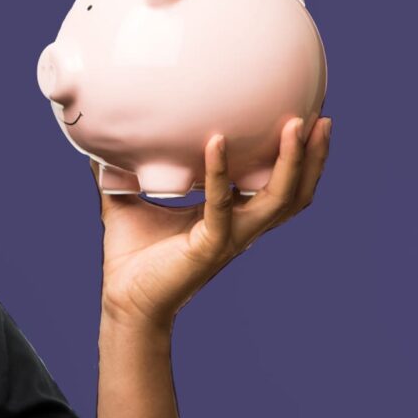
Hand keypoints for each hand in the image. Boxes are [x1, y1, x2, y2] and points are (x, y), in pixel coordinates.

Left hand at [92, 116, 331, 330]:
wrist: (123, 299)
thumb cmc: (130, 256)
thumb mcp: (127, 200)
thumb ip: (121, 170)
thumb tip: (96, 136)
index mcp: (231, 216)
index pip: (275, 185)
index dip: (297, 159)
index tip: (304, 119)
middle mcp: (240, 227)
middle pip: (296, 193)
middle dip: (314, 158)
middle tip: (321, 118)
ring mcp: (230, 238)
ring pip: (279, 200)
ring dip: (291, 163)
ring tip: (294, 127)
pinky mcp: (209, 246)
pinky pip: (221, 206)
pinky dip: (221, 173)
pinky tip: (215, 142)